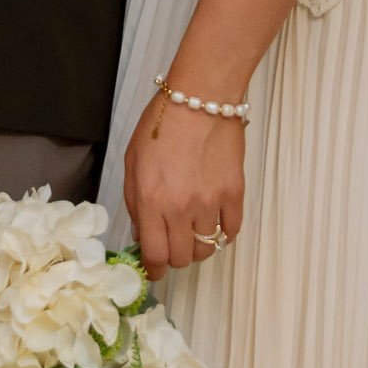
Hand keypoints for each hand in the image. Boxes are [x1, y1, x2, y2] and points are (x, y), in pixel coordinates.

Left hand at [123, 91, 245, 281]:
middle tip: (172, 243)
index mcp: (150, 200)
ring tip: (193, 229)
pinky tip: (215, 221)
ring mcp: (210, 203)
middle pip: (180, 258)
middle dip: (173, 257)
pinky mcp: (234, 194)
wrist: (201, 97)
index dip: (154, 270)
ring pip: (206, 250)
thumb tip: (143, 233)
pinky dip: (223, 233)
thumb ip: (134, 201)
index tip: (154, 270)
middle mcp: (179, 208)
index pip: (154, 255)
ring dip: (198, 246)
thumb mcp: (133, 161)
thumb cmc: (162, 123)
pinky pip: (231, 232)